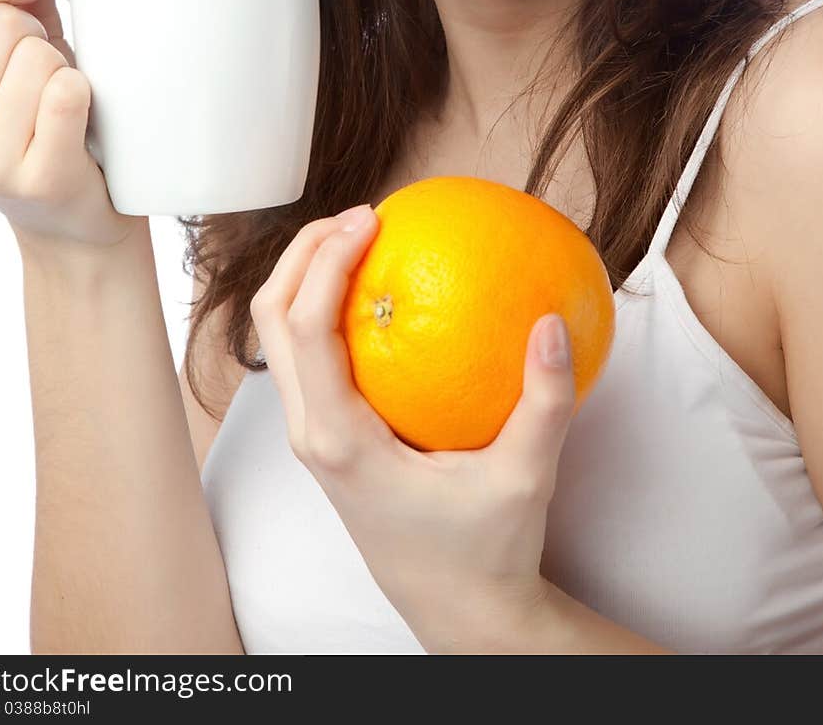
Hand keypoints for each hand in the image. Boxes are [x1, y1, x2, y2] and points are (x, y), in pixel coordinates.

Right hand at [0, 0, 148, 254]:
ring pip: (39, 58)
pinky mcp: (30, 179)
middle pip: (4, 25)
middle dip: (42, 37)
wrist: (84, 216)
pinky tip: (83, 127)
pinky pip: (66, 94)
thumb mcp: (36, 34)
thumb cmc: (56, 115)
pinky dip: (86, 97)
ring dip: (69, 72)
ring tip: (67, 108)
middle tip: (51, 76)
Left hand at [249, 203, 576, 652]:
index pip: (306, 330)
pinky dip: (327, 307)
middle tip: (361, 213)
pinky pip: (310, 355)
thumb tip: (551, 322)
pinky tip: (383, 288)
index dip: (325, 262)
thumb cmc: (486, 549)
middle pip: (271, 319)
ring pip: (279, 336)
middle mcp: (310, 434)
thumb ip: (544, 403)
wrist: (458, 609)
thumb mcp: (525, 478)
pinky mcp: (327, 436)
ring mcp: (312, 436)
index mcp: (339, 441)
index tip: (371, 218)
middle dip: (302, 252)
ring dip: (306, 275)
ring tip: (361, 235)